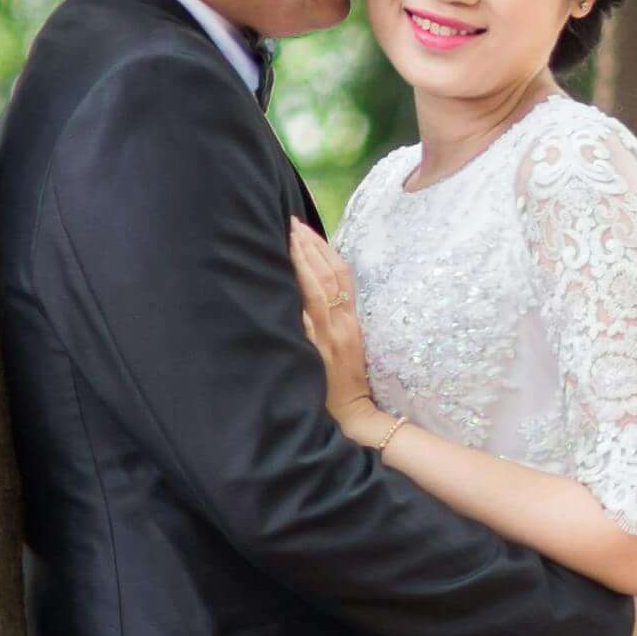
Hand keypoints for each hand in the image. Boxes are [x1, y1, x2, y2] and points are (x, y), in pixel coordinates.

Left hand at [288, 215, 377, 437]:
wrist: (352, 412)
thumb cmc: (345, 379)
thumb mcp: (347, 342)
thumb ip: (334, 317)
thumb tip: (315, 291)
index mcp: (351, 320)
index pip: (341, 274)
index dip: (323, 249)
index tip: (304, 228)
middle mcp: (342, 323)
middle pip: (329, 275)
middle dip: (309, 246)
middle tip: (291, 222)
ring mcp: (329, 336)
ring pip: (318, 290)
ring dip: (303, 261)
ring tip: (288, 238)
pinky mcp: (316, 351)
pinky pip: (306, 320)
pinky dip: (297, 298)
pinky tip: (283, 280)